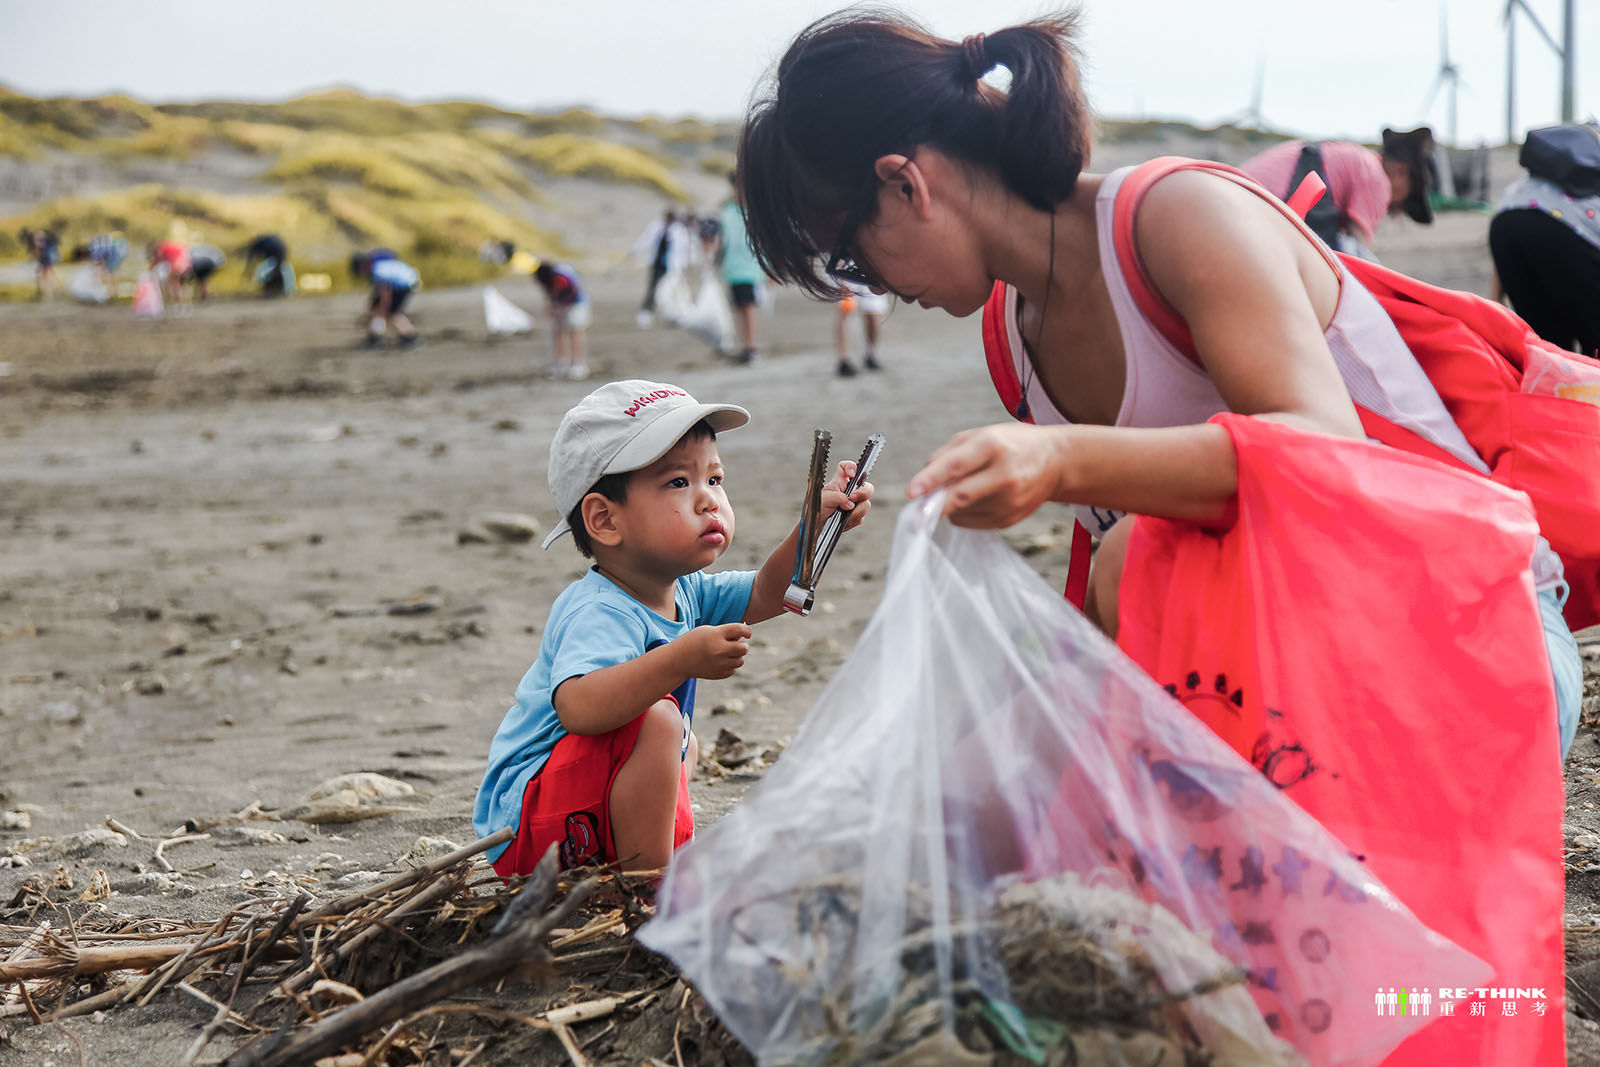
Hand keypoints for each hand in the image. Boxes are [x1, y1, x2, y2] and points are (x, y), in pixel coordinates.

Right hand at [674, 623, 750, 678]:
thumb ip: (726, 632)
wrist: (678, 660)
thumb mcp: (707, 631)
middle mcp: (719, 649)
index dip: (747, 631)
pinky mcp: (718, 674)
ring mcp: (719, 663)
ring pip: (740, 661)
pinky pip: (733, 670)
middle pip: (744, 648)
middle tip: (737, 644)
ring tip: (727, 653)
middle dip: (743, 645)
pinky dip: (730, 666)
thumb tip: (744, 636)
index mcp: (716, 635)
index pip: (740, 630)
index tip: (747, 634)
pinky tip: (721, 661)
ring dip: (737, 656)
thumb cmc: (694, 641)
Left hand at [821, 460, 873, 531]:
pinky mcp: (856, 515)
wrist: (818, 526)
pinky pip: (861, 517)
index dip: (850, 467)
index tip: (851, 474)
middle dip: (864, 492)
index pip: (845, 467)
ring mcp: (855, 503)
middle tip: (853, 497)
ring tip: (845, 514)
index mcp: (838, 482)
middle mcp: (849, 491)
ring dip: (857, 510)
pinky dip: (853, 520)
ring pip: (866, 503)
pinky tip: (844, 521)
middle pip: (866, 485)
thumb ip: (837, 498)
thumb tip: (850, 503)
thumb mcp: (824, 500)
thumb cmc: (818, 509)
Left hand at [906, 423, 1062, 527]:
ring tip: (967, 486)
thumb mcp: (981, 434)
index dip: (931, 480)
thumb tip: (923, 480)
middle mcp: (1004, 475)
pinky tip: (977, 497)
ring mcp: (1009, 501)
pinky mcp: (1009, 519)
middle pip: (960, 496)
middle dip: (933, 507)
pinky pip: (970, 522)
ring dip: (949, 504)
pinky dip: (962, 513)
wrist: (1056, 462)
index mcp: (994, 446)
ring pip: (960, 511)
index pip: (957, 465)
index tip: (912, 492)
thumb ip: (948, 453)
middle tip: (913, 518)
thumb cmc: (1011, 444)